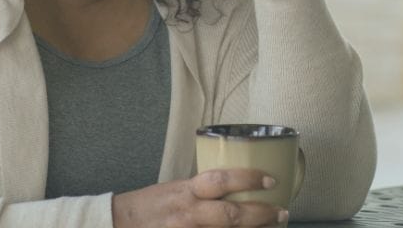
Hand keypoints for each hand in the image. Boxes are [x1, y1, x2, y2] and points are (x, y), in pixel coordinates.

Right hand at [112, 168, 287, 226]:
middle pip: (231, 216)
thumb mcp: (177, 188)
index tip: (270, 180)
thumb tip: (237, 187)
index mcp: (187, 190)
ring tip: (273, 227)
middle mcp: (188, 213)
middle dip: (261, 214)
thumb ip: (204, 190)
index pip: (221, 180)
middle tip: (282, 211)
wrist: (119, 224)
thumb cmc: (151, 205)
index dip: (249, 179)